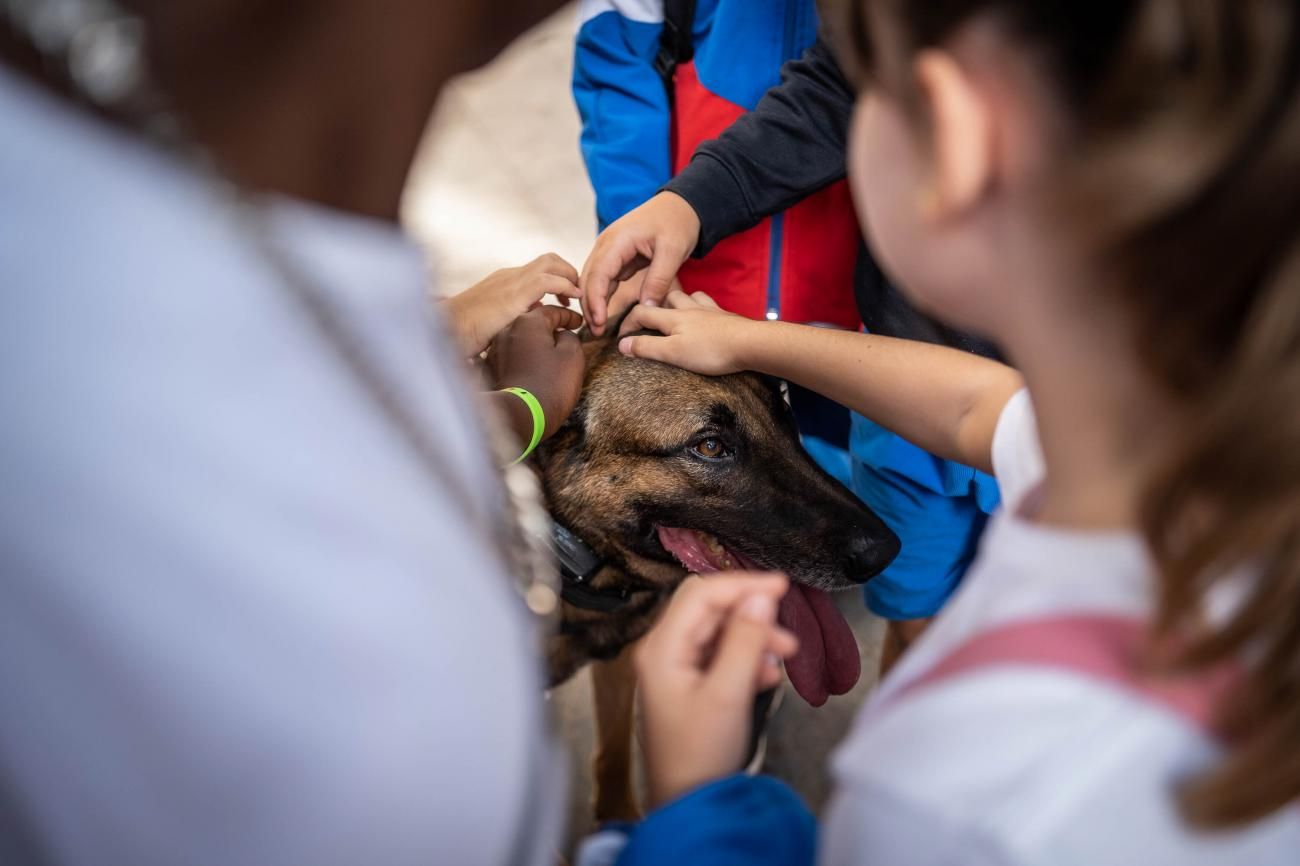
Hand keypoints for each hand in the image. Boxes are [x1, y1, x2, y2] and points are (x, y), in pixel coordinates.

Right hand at [444, 254, 580, 356]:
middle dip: (569, 272)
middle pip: (549, 259)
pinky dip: (565, 287)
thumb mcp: (494, 322)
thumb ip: (513, 316)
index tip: (565, 300)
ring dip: (571, 277)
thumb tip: (533, 317)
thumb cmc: (465, 333)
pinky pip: (548, 280)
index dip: (559, 279)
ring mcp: (512, 281)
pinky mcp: (514, 293)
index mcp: (505, 281)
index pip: (539, 269)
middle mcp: (510, 275)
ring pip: (552, 262)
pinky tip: (571, 303)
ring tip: (578, 297)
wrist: (446, 330)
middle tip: (576, 296)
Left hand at [486, 306, 584, 438]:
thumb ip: (571, 337)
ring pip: (521, 339)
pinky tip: (533, 367)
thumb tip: (563, 335)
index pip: (552, 311)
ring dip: (535, 344)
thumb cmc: (550, 385)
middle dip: (550, 328)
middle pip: (533, 323)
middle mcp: (507, 330)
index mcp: (528, 322)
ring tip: (549, 354)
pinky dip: (523, 357)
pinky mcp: (491, 368)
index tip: (579, 323)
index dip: (569, 316)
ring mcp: (496, 350)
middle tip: (565, 336)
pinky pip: (511, 356)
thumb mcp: (572, 356)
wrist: (520, 415)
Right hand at [580, 192, 700, 335]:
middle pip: (588, 278)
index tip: (599, 322)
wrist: (681, 206)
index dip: (595, 300)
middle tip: (595, 332)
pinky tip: (603, 313)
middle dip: (589, 305)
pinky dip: (601, 295)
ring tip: (597, 327)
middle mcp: (606, 244)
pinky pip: (603, 278)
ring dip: (592, 302)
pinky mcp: (615, 256)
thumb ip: (658, 279)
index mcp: (617, 239)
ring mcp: (609, 250)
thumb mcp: (673, 250)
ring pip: (592, 279)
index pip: (597, 273)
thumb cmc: (677, 222)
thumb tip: (646, 306)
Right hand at [616, 289, 759, 375]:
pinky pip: (707, 304)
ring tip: (673, 314)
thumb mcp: (673, 353)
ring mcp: (708, 310)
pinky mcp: (724, 316)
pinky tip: (702, 314)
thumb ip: (647, 348)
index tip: (620, 337)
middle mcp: (689, 309)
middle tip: (647, 322)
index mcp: (672, 317)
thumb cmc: (711, 350)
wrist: (750, 343)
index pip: (642, 313)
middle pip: (665, 298)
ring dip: (676, 302)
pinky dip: (700, 306)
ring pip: (687, 296)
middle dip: (653, 307)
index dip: (627, 323)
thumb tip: (622, 344)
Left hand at [636, 574, 797, 807]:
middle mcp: (663, 651)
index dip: (742, 584)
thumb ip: (744, 641)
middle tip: (786, 627)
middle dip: (751, 614)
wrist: (688, 803)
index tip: (781, 585)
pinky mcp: (689, 685)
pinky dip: (746, 658)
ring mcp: (675, 668)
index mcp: (662, 648)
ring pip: (719, 633)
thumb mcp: (728, 693)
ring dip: (753, 638)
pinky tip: (765, 677)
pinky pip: (720, 656)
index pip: (701, 594)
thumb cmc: (700, 756)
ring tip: (784, 657)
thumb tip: (760, 597)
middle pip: (710, 610)